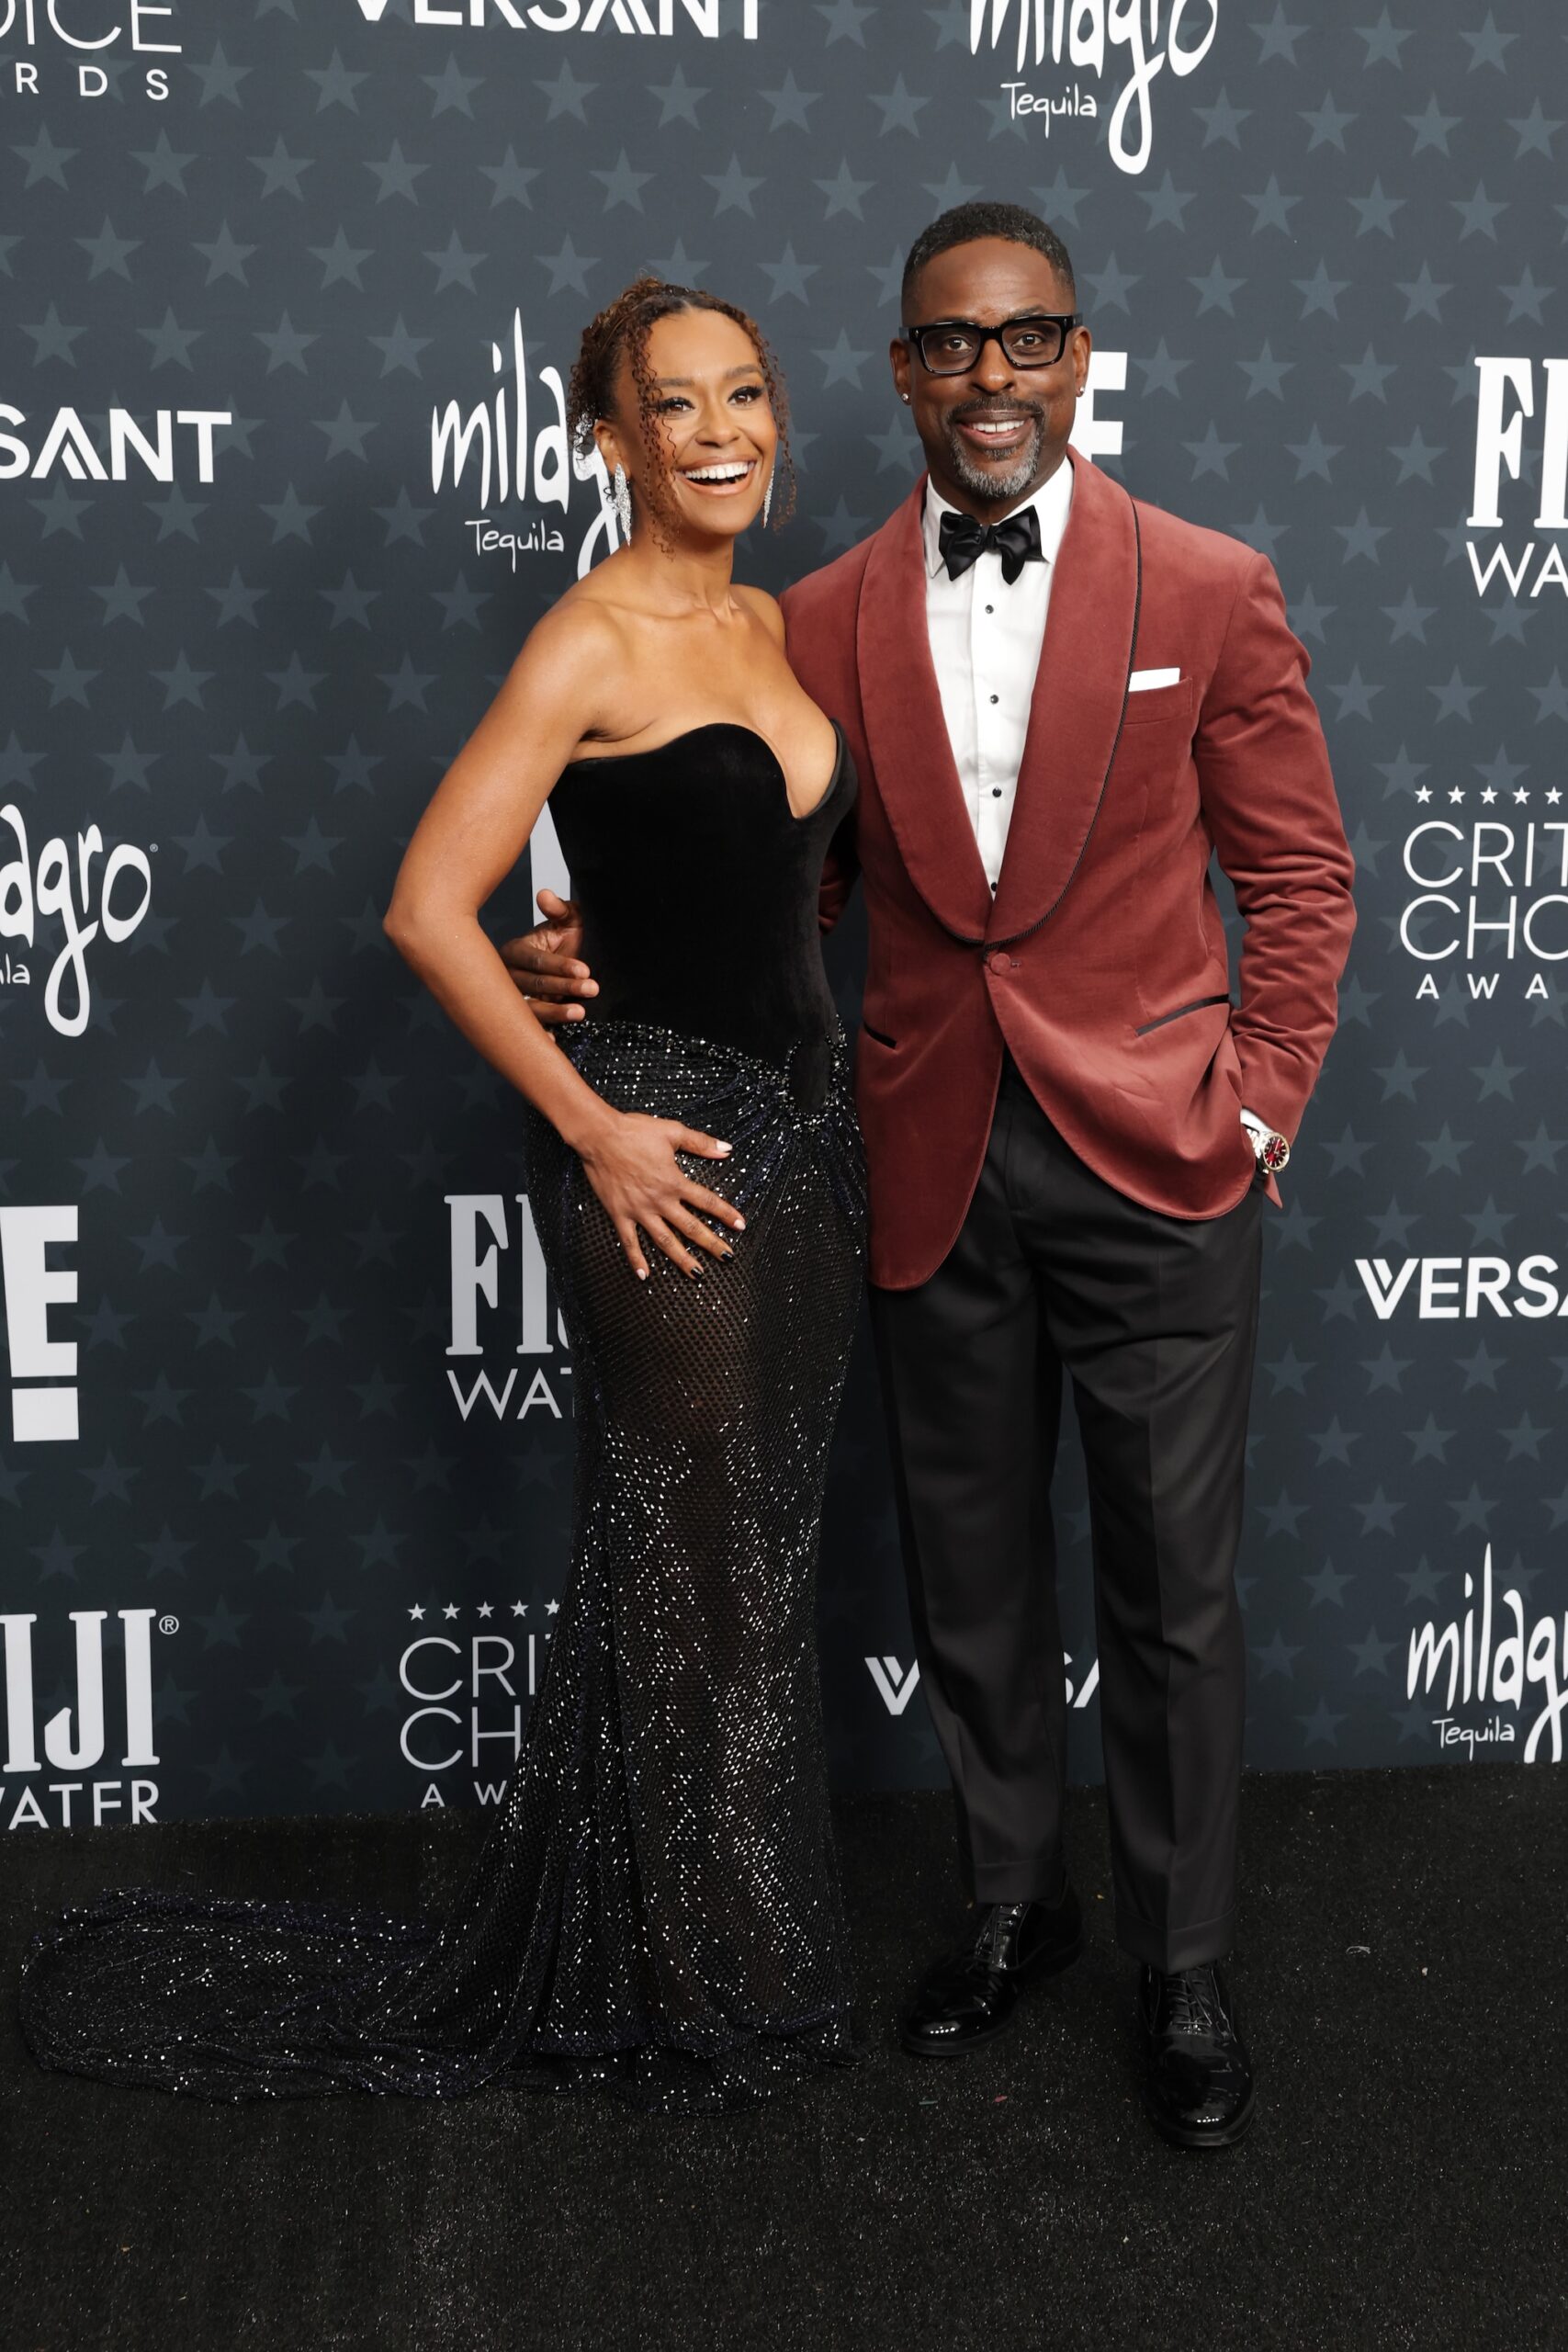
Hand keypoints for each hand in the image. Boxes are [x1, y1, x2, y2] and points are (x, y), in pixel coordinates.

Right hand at [500, 889, 594, 1025]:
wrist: (581, 962)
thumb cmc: (570, 939)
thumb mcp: (570, 920)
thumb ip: (559, 909)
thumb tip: (545, 895)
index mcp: (515, 950)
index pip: (535, 960)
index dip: (559, 965)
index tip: (584, 970)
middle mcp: (509, 976)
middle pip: (532, 985)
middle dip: (562, 988)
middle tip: (591, 989)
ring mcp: (516, 999)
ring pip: (529, 1009)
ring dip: (555, 1013)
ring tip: (580, 1013)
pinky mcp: (526, 1018)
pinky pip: (530, 1029)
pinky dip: (542, 1036)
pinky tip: (555, 1043)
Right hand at [578, 1110, 745, 1278]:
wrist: (599, 1136)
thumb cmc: (633, 1131)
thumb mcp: (672, 1132)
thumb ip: (700, 1143)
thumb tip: (725, 1149)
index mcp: (674, 1181)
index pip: (706, 1201)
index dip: (726, 1213)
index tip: (740, 1225)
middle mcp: (659, 1200)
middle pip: (691, 1227)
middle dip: (712, 1244)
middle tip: (727, 1258)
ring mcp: (639, 1210)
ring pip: (665, 1240)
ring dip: (682, 1259)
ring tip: (697, 1274)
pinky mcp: (619, 1214)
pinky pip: (629, 1241)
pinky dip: (636, 1259)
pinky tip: (644, 1276)